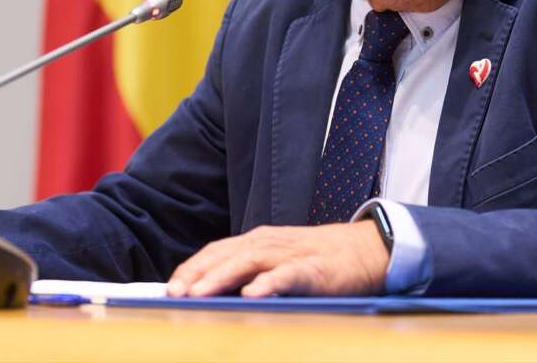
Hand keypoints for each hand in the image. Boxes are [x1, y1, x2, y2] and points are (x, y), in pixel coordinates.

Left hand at [166, 221, 388, 297]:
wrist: (364, 250)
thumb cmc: (318, 259)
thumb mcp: (278, 259)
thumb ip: (249, 271)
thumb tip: (212, 292)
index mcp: (257, 241)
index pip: (216, 251)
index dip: (192, 268)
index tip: (171, 288)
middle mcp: (268, 243)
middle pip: (225, 255)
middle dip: (198, 275)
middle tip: (176, 294)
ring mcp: (290, 254)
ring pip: (248, 262)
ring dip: (221, 278)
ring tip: (200, 295)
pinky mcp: (313, 268)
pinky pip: (286, 275)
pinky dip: (267, 283)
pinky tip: (251, 295)